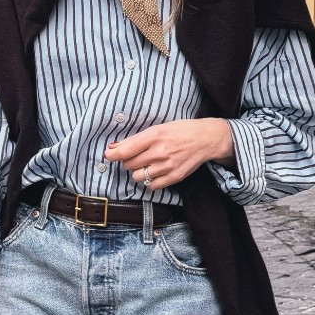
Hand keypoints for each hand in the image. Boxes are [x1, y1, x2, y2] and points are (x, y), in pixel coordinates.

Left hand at [105, 117, 233, 188]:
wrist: (205, 139)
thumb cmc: (180, 131)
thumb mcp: (158, 128)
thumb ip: (135, 139)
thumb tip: (113, 147)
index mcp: (154, 136)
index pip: (125, 151)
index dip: (113, 155)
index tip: (109, 155)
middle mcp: (159, 152)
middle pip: (129, 165)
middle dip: (128, 162)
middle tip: (136, 157)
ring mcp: (167, 166)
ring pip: (138, 177)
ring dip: (138, 172)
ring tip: (146, 165)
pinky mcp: (174, 177)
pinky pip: (151, 186)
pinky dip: (149, 182)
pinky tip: (155, 173)